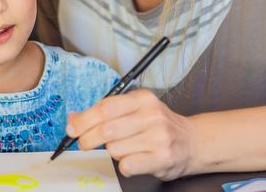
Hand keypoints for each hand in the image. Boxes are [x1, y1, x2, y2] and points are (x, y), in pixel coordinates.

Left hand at [67, 89, 197, 180]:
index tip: (72, 129)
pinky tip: (136, 159)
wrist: (192, 142)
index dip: (84, 120)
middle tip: (85, 143)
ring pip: (115, 149)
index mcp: (143, 99)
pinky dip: (125, 165)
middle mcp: (152, 115)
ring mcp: (159, 137)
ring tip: (127, 148)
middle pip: (106, 129)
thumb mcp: (135, 110)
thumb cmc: (158, 126)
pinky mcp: (162, 158)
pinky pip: (126, 165)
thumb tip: (73, 119)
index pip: (106, 107)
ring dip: (113, 152)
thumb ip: (105, 112)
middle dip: (88, 139)